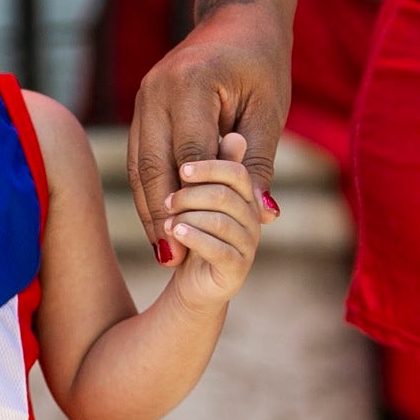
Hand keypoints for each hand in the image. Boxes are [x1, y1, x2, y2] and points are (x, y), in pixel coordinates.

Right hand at [127, 8, 286, 264]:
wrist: (236, 17)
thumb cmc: (261, 64)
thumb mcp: (269, 111)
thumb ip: (259, 163)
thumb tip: (263, 215)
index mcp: (190, 85)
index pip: (188, 155)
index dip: (190, 202)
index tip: (194, 243)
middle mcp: (155, 92)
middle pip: (151, 166)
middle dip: (159, 215)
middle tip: (171, 259)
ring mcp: (142, 98)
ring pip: (137, 165)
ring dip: (148, 208)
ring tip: (162, 250)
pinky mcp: (141, 108)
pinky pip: (138, 156)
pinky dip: (147, 190)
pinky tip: (158, 221)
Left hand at [162, 133, 263, 309]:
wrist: (194, 283)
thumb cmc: (193, 232)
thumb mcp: (194, 197)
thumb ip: (205, 172)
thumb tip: (234, 136)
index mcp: (244, 195)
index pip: (236, 173)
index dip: (209, 169)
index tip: (182, 170)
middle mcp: (252, 218)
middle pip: (226, 196)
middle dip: (191, 196)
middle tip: (167, 202)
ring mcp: (248, 244)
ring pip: (221, 222)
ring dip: (188, 219)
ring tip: (167, 222)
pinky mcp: (237, 269)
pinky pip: (219, 250)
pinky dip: (194, 238)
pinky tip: (176, 233)